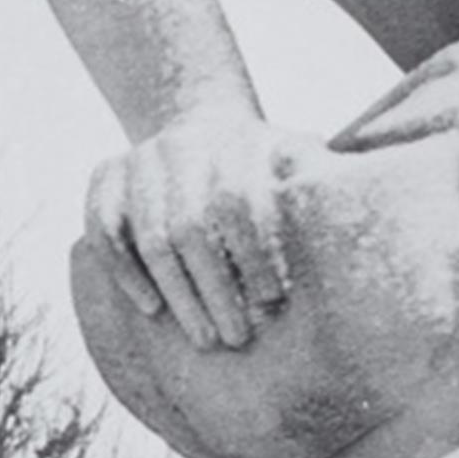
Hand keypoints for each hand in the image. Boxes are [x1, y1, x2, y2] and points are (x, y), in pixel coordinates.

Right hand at [89, 105, 302, 351]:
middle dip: (215, 289)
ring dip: (178, 293)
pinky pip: (104, 231)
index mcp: (232, 139)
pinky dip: (124, 273)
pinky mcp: (103, 176)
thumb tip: (355, 204)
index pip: (238, 202)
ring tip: (204, 337)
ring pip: (150, 237)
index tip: (272, 301)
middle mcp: (180, 146)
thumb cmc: (260, 159)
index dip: (253, 254)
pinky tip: (150, 309)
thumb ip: (316, 177)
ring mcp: (137, 160)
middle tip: (237, 338)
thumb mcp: (294, 154)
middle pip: (191, 228)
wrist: (195, 119)